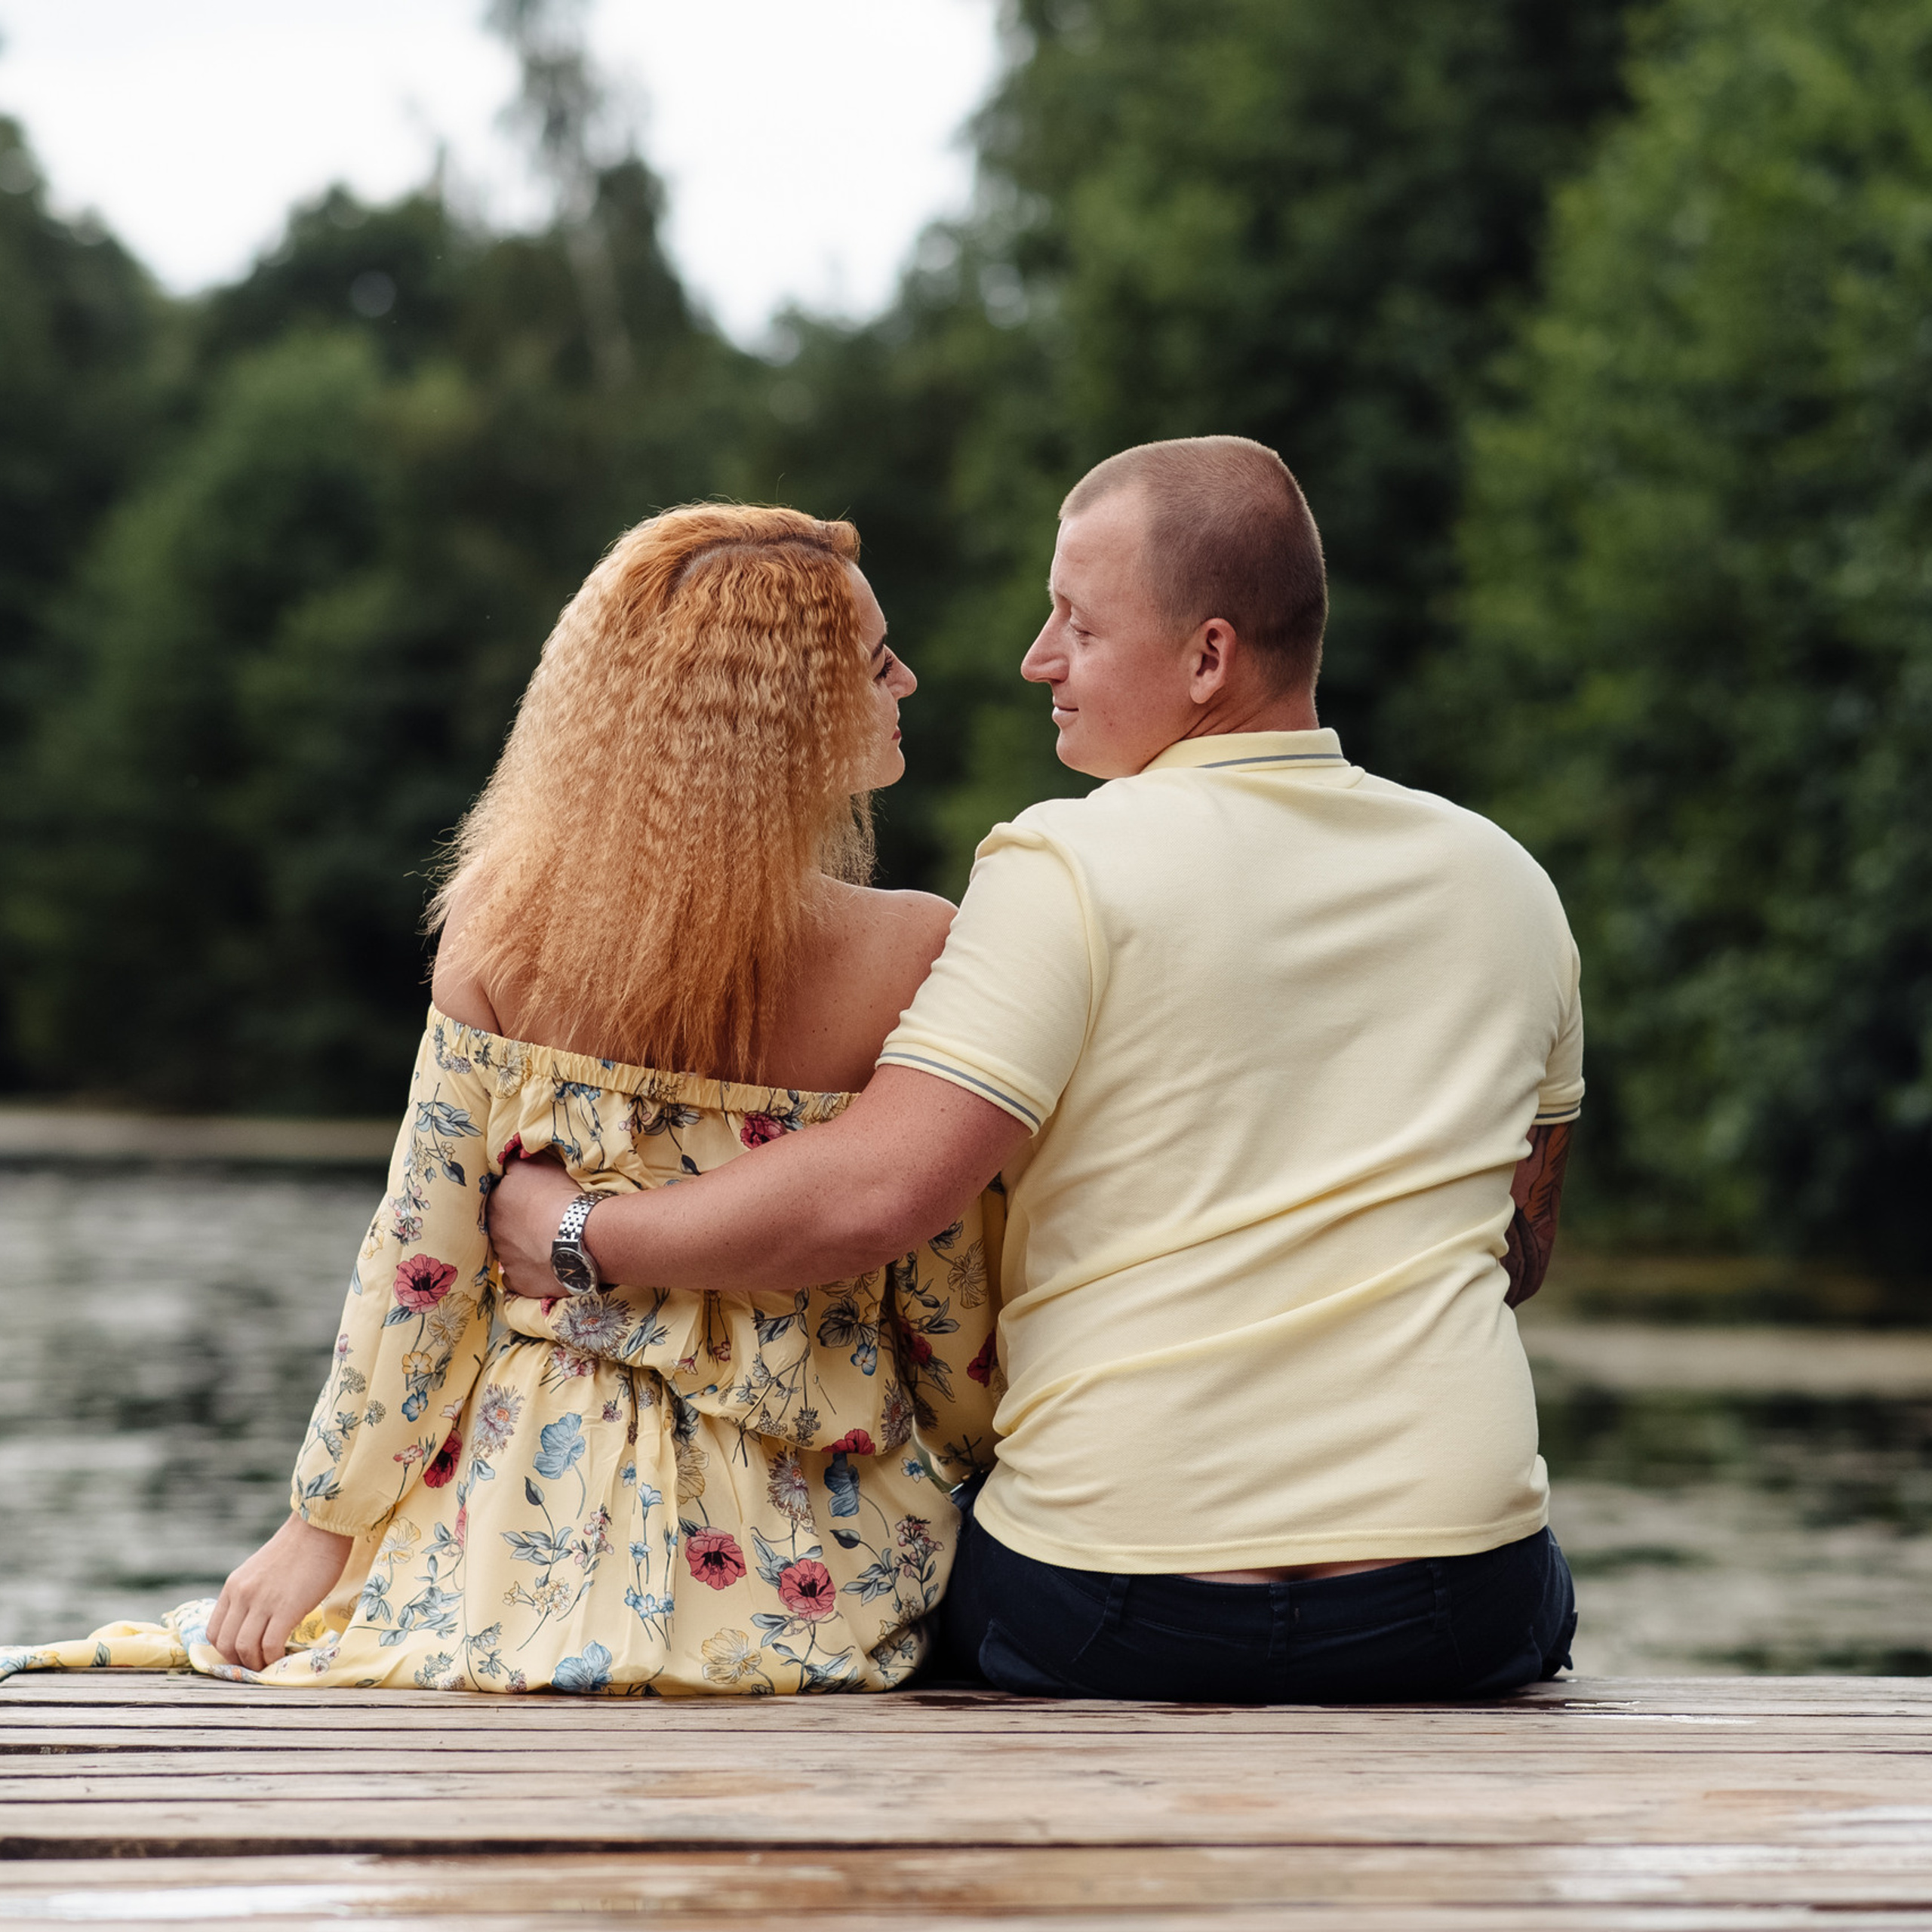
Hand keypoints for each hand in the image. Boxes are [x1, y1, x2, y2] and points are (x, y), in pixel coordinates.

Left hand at [206, 1513, 352, 1671]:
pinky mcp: (287, 1607)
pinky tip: (284, 1654)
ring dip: (257, 1663)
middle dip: (241, 1661)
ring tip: (272, 1662)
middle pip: (226, 1644)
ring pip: (245, 1648)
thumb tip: (253, 1624)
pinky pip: (271, 1645)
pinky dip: (274, 1657)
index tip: (244, 1655)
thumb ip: (251, 1595)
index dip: (227, 1651)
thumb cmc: (298, 1549)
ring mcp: (263, 1601)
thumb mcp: (260, 1571)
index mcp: (233, 1586)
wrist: (321, 1529)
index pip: (214, 1632)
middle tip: (259, 1664)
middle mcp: (242, 1595)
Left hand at [488, 1153, 582, 1297]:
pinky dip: (527, 1272)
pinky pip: (516, 1278)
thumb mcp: (536, 1164)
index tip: (532, 1199)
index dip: (516, 1198)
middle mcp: (493, 1232)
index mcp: (495, 1203)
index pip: (499, 1197)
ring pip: (509, 1252)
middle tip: (540, 1221)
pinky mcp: (517, 1282)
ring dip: (523, 1247)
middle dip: (516, 1224)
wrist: (578, 1236)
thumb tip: (506, 1160)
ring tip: (547, 1243)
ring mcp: (504, 1260)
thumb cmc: (559, 1196)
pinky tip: (542, 1266)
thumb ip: (516, 1162)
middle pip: (502, 1226)